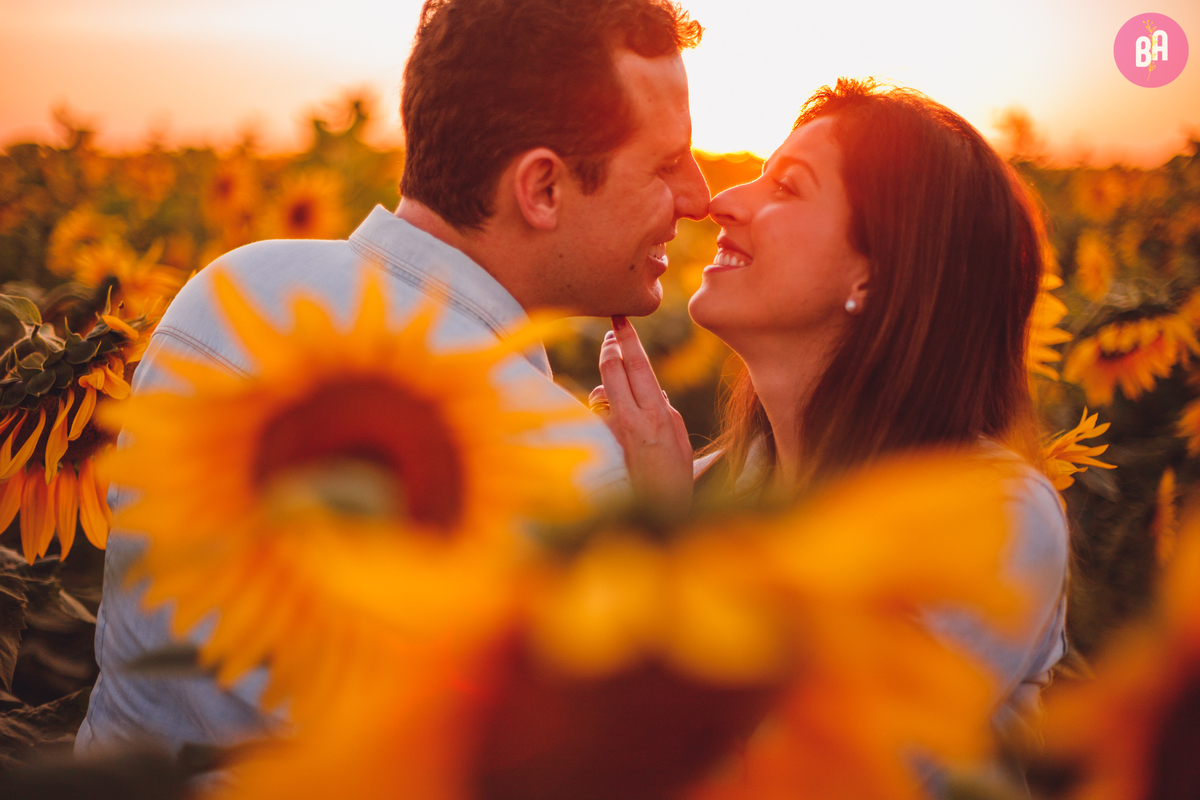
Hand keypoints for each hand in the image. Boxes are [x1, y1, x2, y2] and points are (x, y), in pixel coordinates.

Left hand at [592, 315, 692, 516]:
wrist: (656, 513)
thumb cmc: (674, 478)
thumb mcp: (679, 439)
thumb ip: (665, 410)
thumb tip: (653, 391)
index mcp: (657, 414)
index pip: (636, 365)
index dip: (626, 339)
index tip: (619, 320)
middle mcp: (632, 419)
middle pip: (611, 369)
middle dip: (609, 347)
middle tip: (610, 335)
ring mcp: (612, 433)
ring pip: (600, 390)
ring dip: (606, 379)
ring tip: (615, 372)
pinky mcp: (601, 445)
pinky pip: (597, 415)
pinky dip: (603, 407)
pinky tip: (609, 408)